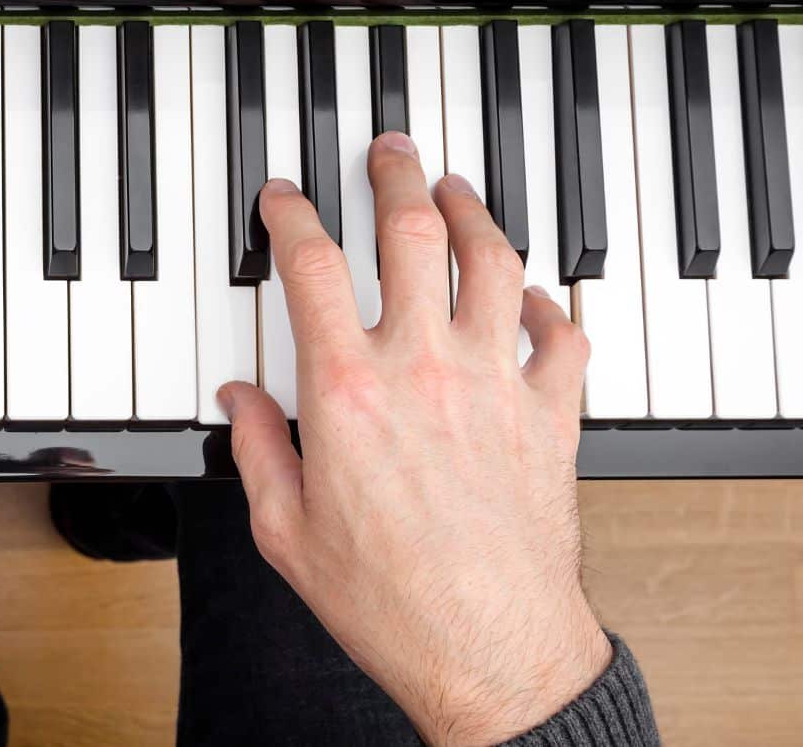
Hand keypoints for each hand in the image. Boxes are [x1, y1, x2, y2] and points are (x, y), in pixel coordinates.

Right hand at [222, 132, 609, 744]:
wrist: (488, 650)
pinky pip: (562, 332)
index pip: (313, 265)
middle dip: (395, 177)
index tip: (285, 196)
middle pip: (413, 234)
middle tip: (388, 153)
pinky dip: (548, 300)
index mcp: (347, 390)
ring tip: (456, 190)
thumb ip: (258, 449)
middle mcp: (424, 367)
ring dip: (473, 212)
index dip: (292, 214)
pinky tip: (532, 291)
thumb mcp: (285, 530)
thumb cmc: (389, 600)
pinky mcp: (550, 413)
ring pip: (493, 260)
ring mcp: (495, 383)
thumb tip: (240, 401)